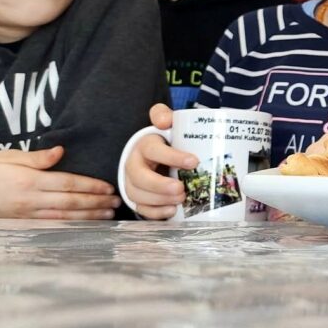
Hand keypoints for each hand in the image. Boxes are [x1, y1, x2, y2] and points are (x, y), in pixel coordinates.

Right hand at [0, 147, 119, 218]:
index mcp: (27, 181)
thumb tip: (61, 151)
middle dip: (96, 203)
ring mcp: (24, 216)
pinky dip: (70, 227)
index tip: (108, 187)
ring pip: (64, 218)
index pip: (68, 184)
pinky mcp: (20, 225)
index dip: (91, 186)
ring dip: (88, 217)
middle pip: (70, 203)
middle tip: (116, 202)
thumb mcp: (5, 156)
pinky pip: (50, 227)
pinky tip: (85, 227)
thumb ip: (35, 157)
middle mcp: (28, 201)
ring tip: (108, 215)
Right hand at [123, 103, 196, 219]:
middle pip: (140, 177)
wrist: (156, 157)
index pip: (153, 150)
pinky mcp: (138, 199)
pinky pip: (141, 209)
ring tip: (181, 199)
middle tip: (181, 189)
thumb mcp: (165, 125)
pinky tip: (172, 211)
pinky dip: (156, 212)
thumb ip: (163, 115)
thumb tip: (165, 120)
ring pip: (138, 195)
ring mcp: (133, 184)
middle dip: (160, 185)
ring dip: (160, 200)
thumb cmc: (166, 142)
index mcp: (144, 146)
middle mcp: (134, 165)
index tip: (194, 161)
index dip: (172, 157)